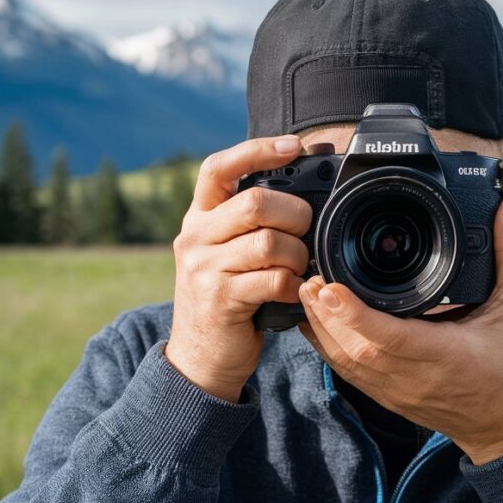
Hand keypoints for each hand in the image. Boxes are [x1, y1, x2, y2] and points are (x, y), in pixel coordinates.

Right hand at [166, 136, 311, 401]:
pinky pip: (274, 280)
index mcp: (200, 217)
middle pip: (256, 202)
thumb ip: (252, 219)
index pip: (219, 167)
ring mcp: (204, 268)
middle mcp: (195, 237)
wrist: (201, 356)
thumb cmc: (229, 294)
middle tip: (306, 230)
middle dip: (296, 213)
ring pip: (270, 242)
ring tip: (300, 268)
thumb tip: (303, 180)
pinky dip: (294, 285)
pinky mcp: (221, 299)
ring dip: (298, 255)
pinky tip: (294, 292)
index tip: (293, 145)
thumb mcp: (228, 250)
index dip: (257, 150)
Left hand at [299, 194, 502, 464]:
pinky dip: (326, 344)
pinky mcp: (386, 396)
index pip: (392, 336)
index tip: (331, 286)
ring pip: (344, 360)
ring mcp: (395, 390)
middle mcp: (414, 377)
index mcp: (447, 355)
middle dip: (326, 312)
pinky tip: (314, 319)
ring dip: (320, 326)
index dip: (357, 312)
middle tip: (309, 274)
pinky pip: (347, 371)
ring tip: (306, 289)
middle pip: (355, 347)